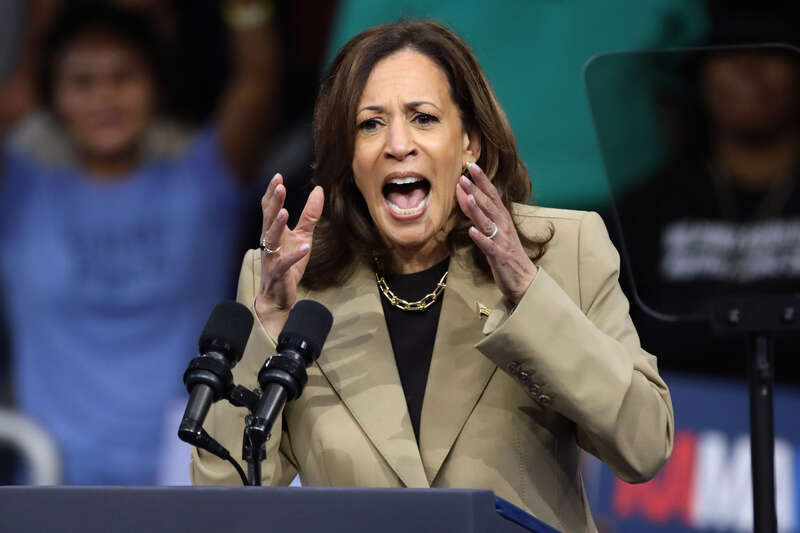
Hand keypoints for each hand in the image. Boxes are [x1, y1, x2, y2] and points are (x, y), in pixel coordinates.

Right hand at [254, 174, 323, 337]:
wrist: (278, 295)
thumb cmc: (288, 264)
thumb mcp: (303, 237)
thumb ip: (309, 215)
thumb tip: (319, 191)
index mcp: (272, 232)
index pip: (269, 209)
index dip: (272, 193)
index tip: (278, 177)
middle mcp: (269, 242)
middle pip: (269, 219)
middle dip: (274, 203)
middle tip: (279, 187)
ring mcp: (272, 258)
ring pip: (271, 239)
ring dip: (278, 225)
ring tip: (286, 212)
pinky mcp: (279, 273)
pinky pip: (286, 263)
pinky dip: (294, 255)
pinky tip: (304, 247)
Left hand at [455, 163, 537, 304]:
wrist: (524, 279)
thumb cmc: (507, 254)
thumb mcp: (496, 231)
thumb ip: (484, 216)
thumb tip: (469, 199)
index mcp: (502, 218)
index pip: (492, 195)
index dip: (482, 180)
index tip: (471, 165)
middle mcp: (503, 226)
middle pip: (489, 205)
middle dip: (476, 190)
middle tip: (463, 176)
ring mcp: (502, 240)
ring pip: (488, 222)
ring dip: (477, 209)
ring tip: (467, 197)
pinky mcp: (499, 256)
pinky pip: (489, 246)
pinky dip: (480, 238)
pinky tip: (471, 231)